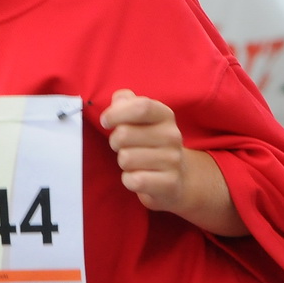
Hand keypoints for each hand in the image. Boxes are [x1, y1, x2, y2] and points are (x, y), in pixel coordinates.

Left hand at [101, 89, 189, 211]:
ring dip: (123, 162)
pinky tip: (138, 177)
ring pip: (126, 158)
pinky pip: (134, 180)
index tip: (106, 122)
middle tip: (124, 147)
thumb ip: (127, 103)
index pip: (141, 106)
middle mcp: (172, 136)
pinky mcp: (169, 184)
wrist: (178, 177)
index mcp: (165, 115)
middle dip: (115, 142)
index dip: (116, 113)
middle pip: (124, 134)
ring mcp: (173, 161)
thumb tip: (119, 99)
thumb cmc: (150, 143)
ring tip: (135, 162)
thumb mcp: (142, 119)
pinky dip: (129, 180)